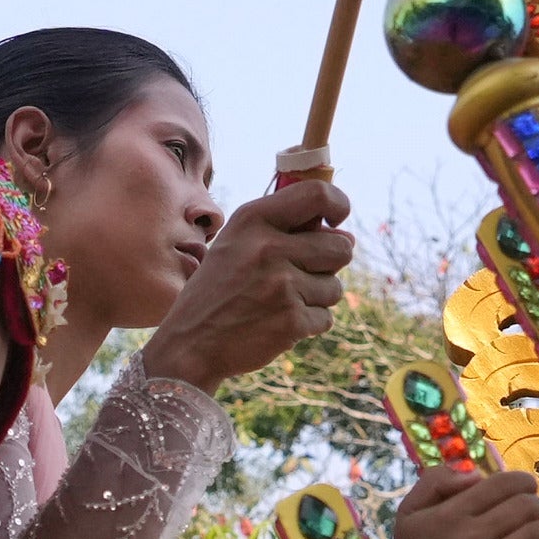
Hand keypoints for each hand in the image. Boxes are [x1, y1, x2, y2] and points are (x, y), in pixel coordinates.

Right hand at [134, 171, 353, 390]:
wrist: (190, 343)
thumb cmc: (217, 290)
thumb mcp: (235, 244)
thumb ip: (284, 230)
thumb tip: (347, 236)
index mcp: (253, 220)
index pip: (317, 195)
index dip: (338, 204)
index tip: (336, 220)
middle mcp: (269, 248)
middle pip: (341, 247)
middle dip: (331, 262)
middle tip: (304, 273)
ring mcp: (282, 286)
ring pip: (335, 287)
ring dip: (317, 297)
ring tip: (282, 301)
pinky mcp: (291, 321)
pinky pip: (325, 318)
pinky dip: (308, 324)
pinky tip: (278, 322)